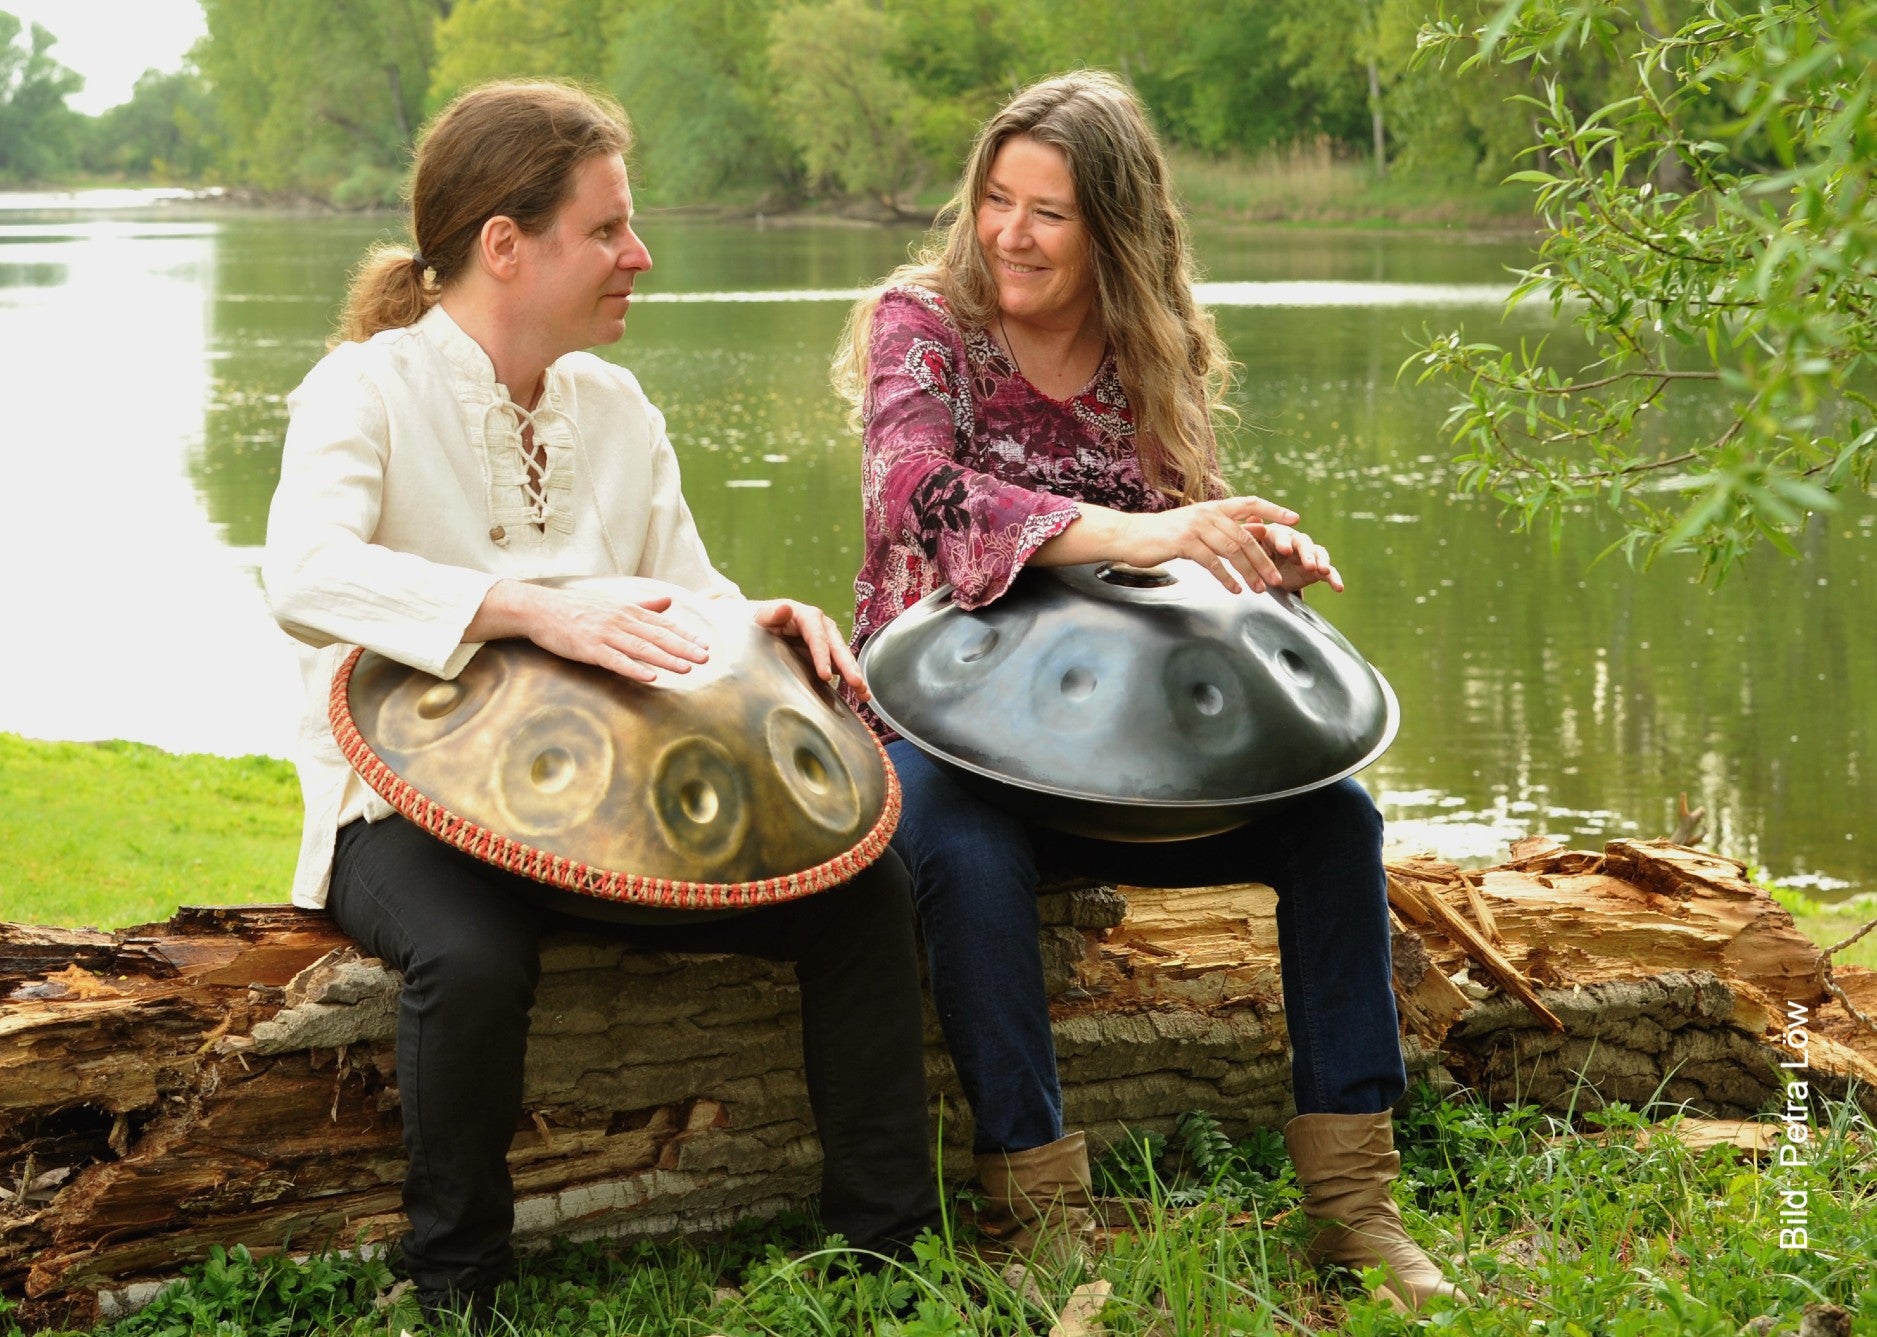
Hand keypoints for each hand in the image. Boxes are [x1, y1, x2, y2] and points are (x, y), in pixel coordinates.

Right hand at [471, 582, 710, 682]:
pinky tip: (650, 677)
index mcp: (629, 611)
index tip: (706, 645)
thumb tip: (669, 601)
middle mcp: (621, 621)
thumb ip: (643, 606)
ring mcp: (605, 635)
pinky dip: (634, 668)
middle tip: (706, 658)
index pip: (664, 624)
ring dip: (666, 659)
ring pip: (641, 649)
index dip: (686, 635)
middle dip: (684, 648)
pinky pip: (615, 660)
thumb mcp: (614, 603)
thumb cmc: (579, 608)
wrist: (541, 609)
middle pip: (658, 637)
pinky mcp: (589, 649)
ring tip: (686, 669)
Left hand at [751, 598, 866, 698]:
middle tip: (856, 683)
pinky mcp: (828, 657)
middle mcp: (823, 629)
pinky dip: (851, 681)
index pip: (818, 637)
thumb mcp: (762, 616)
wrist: (763, 626)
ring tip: (864, 693)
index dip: (823, 656)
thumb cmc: (763, 620)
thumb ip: (770, 614)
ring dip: (855, 675)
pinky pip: (841, 668)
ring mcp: (828, 643)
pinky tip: (860, 695)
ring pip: (844, 659)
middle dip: (848, 667)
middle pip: (838, 648)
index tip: (825, 675)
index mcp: (809, 617)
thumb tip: (784, 608)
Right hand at [1115, 495, 1302, 592]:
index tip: (1295, 519)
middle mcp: (1207, 513)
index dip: (1273, 510)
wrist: (1131, 536)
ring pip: (1232, 550)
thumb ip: (1225, 528)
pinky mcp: (1184, 543)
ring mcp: (1195, 527)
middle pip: (1245, 536)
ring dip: (1249, 572)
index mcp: (1213, 507)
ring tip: (1260, 589)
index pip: (1250, 503)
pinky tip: (1235, 589)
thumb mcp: (1198, 526)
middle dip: (1264, 559)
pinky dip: (1226, 578)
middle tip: (1277, 579)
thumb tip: (1257, 529)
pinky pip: (1212, 562)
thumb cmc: (1165, 534)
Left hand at [1257, 523, 1343, 593]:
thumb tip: (1253, 517)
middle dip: (1306, 553)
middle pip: (1302, 542)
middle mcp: (1295, 540)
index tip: (1284, 550)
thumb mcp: (1249, 548)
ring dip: (1321, 561)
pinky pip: (1329, 572)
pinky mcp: (1317, 568)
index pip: (1280, 535)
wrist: (1265, 574)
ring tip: (1322, 570)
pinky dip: (1334, 578)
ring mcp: (1308, 554)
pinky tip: (1339, 588)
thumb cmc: (1256, 556)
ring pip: (1318, 553)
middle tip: (1308, 563)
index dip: (1283, 542)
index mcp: (1276, 534)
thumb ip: (1251, 535)